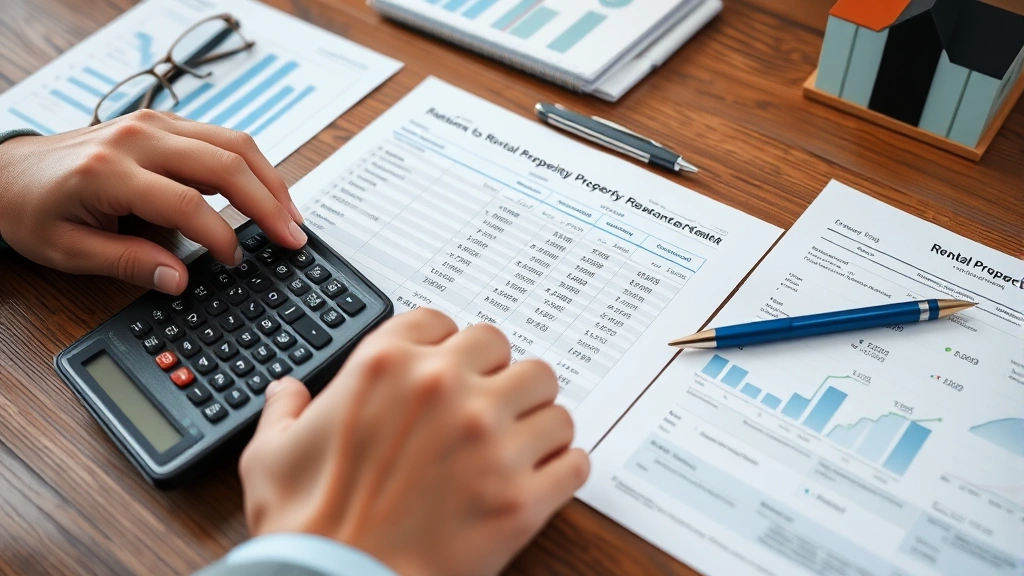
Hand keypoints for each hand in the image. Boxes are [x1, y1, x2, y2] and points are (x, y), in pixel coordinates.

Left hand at [0, 110, 306, 293]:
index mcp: (110, 170)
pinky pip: (222, 137)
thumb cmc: (35, 209)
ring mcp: (154, 123)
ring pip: (233, 143)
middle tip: (294, 238)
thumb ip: (127, 263)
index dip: (221, 237)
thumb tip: (178, 280)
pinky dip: (253, 166)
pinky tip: (267, 192)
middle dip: (268, 204)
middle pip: (225, 164)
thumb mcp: (67, 250)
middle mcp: (138, 138)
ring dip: (270, 180)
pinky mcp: (164, 122)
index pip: (187, 204)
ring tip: (292, 217)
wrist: (10, 170)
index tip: (236, 262)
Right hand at [239, 308, 589, 575]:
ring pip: (550, 399)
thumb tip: (286, 391)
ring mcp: (490, 440)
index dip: (446, 348)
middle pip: (506, 350)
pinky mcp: (521, 495)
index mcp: (387, 366)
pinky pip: (572, 460)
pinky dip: (562, 468)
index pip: (443, 322)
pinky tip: (543, 477)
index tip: (448, 370)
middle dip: (497, 375)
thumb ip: (284, 411)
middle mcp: (445, 390)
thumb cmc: (306, 526)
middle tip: (488, 404)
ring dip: (535, 419)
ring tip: (519, 441)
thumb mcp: (270, 456)